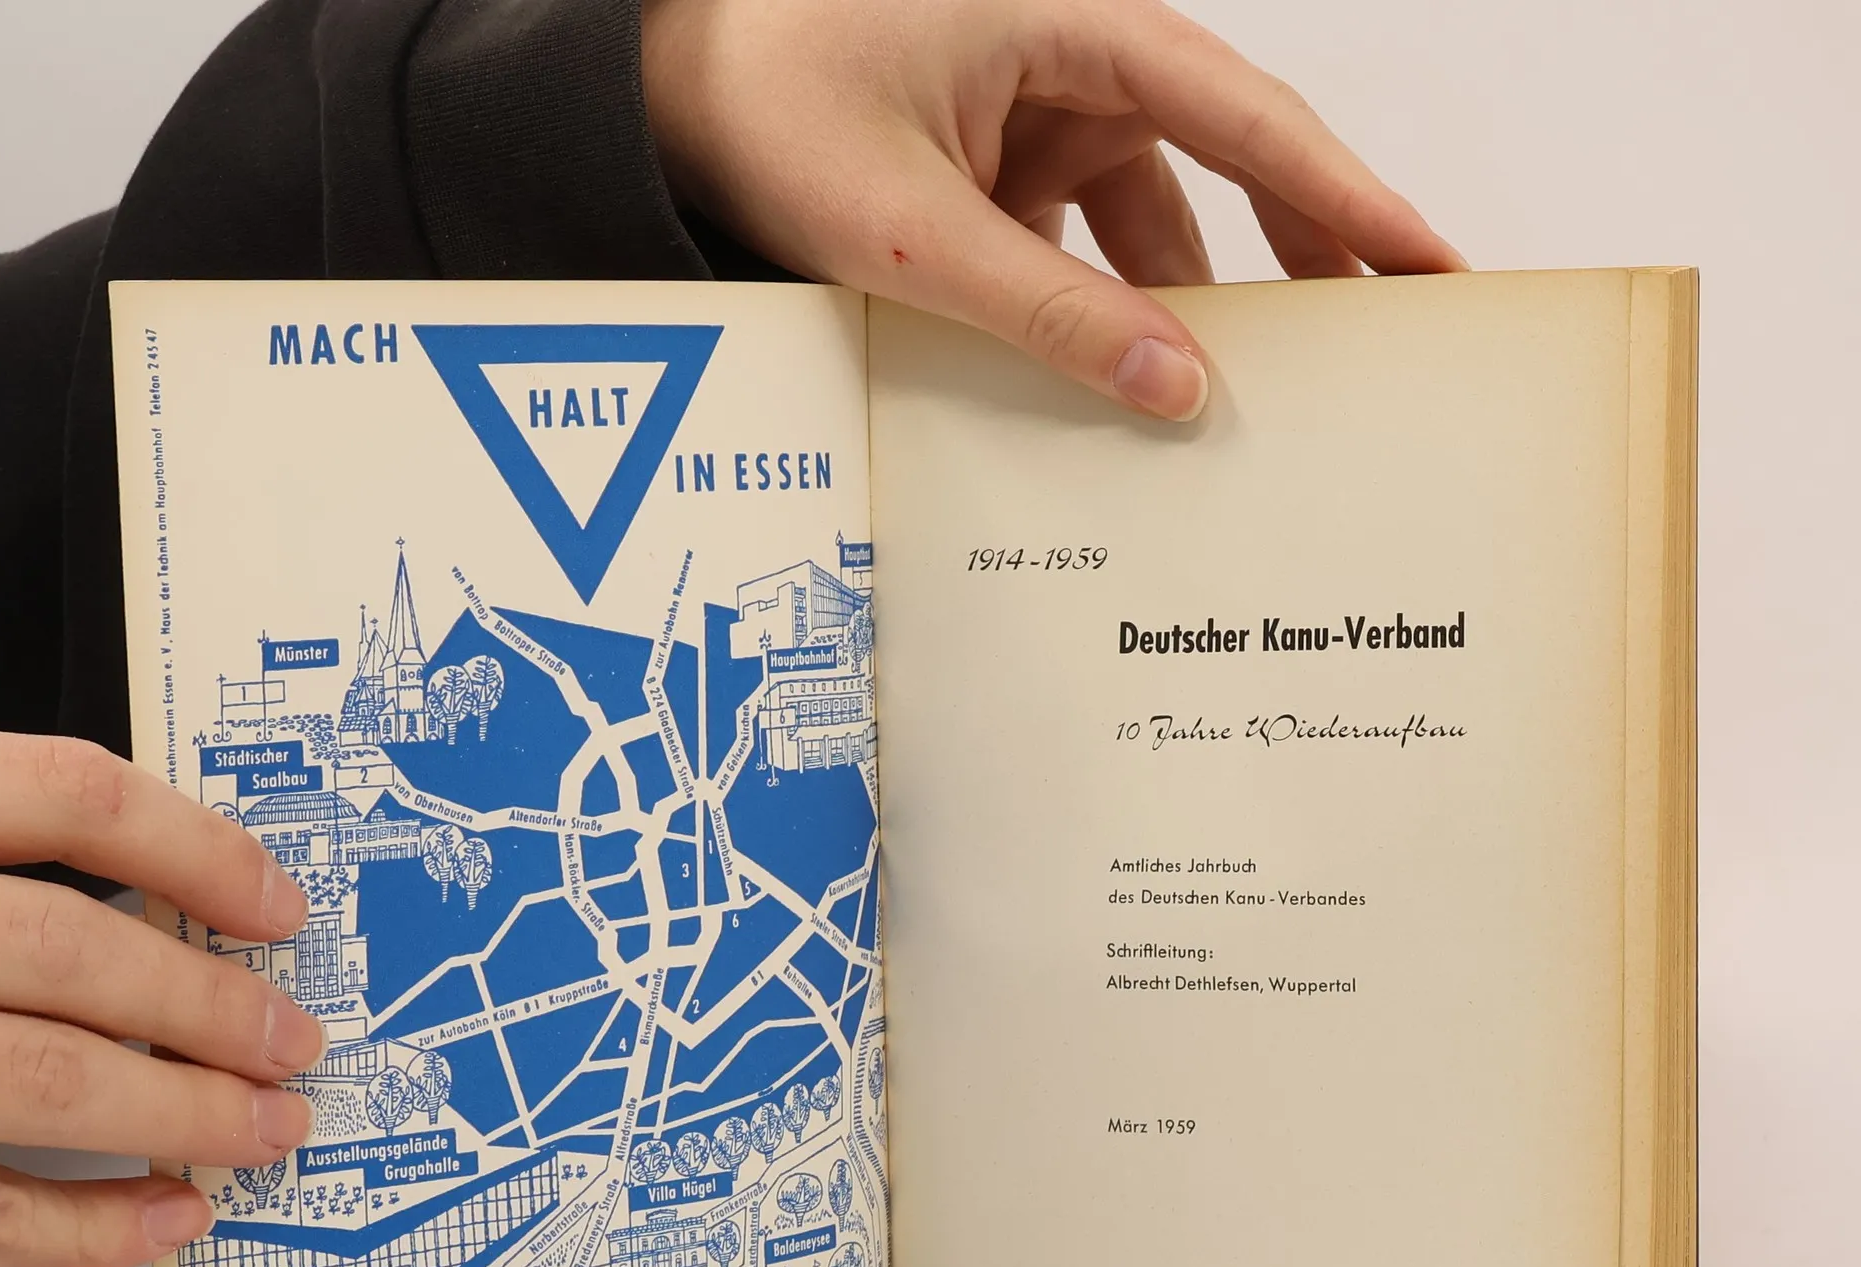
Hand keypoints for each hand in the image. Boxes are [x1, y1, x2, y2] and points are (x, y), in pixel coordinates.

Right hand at [0, 730, 322, 1266]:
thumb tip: (157, 902)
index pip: (63, 794)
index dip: (197, 848)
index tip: (280, 906)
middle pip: (66, 950)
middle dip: (207, 1006)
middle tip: (295, 1043)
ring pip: (30, 1080)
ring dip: (177, 1114)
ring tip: (267, 1129)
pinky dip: (81, 1229)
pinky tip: (165, 1219)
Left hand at [642, 0, 1464, 420]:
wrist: (667, 97)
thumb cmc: (772, 109)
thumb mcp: (915, 236)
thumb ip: (1050, 315)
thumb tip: (1178, 391)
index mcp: (1072, 28)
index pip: (1249, 117)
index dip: (1349, 194)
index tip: (1431, 259)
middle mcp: (1077, 62)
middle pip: (1232, 164)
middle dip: (1307, 254)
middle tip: (1386, 338)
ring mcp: (1045, 117)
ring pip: (1162, 219)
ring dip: (1202, 305)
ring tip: (1268, 398)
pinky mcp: (1010, 168)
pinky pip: (1091, 243)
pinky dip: (1115, 310)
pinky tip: (1136, 387)